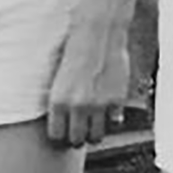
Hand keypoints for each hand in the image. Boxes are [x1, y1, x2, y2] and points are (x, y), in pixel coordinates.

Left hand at [46, 15, 128, 148]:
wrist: (97, 33)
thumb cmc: (75, 51)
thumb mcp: (59, 78)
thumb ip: (62, 102)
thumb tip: (64, 123)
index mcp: (58, 101)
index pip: (56, 136)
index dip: (60, 136)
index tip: (64, 131)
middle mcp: (77, 106)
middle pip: (76, 140)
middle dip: (77, 138)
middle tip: (79, 130)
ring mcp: (98, 105)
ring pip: (97, 137)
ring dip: (95, 133)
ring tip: (93, 125)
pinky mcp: (116, 100)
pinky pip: (114, 123)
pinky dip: (112, 120)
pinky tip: (108, 110)